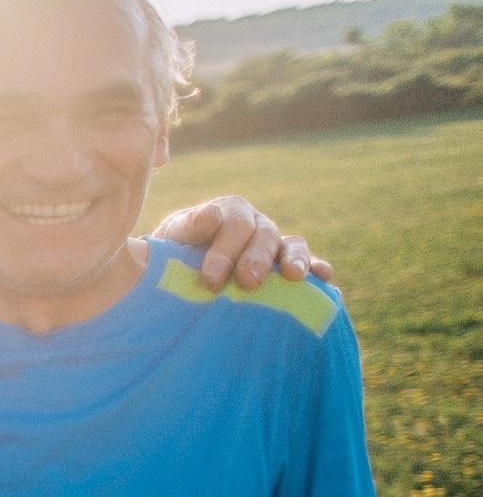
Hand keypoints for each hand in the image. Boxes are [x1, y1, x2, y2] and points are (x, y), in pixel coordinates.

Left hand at [153, 195, 333, 290]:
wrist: (178, 276)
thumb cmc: (172, 257)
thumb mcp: (171, 240)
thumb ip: (188, 227)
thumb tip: (210, 215)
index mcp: (228, 213)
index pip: (233, 224)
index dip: (225, 250)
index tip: (211, 279)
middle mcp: (256, 226)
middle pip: (263, 236)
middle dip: (256, 259)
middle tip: (247, 282)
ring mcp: (275, 246)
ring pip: (291, 246)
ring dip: (295, 259)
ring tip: (294, 277)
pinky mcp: (288, 269)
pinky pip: (309, 267)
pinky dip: (317, 272)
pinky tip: (326, 283)